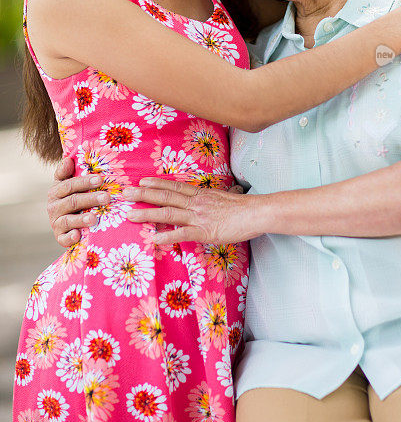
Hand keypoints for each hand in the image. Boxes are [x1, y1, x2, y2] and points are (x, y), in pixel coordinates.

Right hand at [48, 158, 109, 246]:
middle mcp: (54, 207)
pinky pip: (63, 239)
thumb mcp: (67, 183)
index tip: (100, 179)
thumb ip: (66, 172)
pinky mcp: (60, 237)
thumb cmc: (71, 196)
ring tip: (95, 217)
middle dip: (90, 199)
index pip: (70, 185)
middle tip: (107, 198)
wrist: (65, 222)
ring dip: (81, 219)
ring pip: (68, 220)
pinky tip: (78, 235)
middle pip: (73, 202)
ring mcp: (56, 223)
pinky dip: (70, 238)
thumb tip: (68, 159)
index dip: (85, 182)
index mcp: (56, 191)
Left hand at [123, 178, 259, 244]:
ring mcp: (198, 216)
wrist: (255, 213)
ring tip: (130, 215)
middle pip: (165, 196)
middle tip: (124, 193)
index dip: (155, 183)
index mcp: (200, 194)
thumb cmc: (242, 207)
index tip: (140, 181)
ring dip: (147, 213)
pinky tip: (154, 239)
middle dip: (143, 194)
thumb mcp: (222, 198)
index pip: (174, 186)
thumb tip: (203, 201)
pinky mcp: (204, 231)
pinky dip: (167, 236)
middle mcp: (195, 202)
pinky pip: (182, 234)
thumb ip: (209, 200)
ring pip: (168, 213)